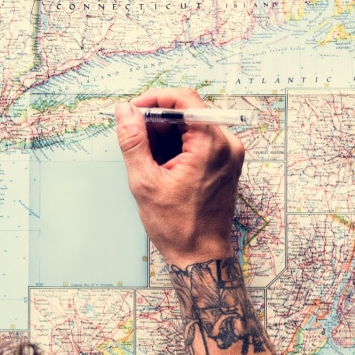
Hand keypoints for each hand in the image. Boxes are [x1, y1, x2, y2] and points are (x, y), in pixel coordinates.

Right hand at [114, 88, 244, 265]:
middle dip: (157, 122)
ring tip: (149, 162)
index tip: (133, 111)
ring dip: (165, 136)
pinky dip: (177, 147)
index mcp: (212, 145)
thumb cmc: (178, 226)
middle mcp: (227, 144)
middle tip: (135, 140)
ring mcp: (229, 154)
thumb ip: (133, 142)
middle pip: (189, 112)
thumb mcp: (145, 182)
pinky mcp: (225, 163)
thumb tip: (125, 112)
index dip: (154, 99)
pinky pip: (199, 141)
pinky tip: (162, 168)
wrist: (201, 255)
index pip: (185, 99)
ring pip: (191, 126)